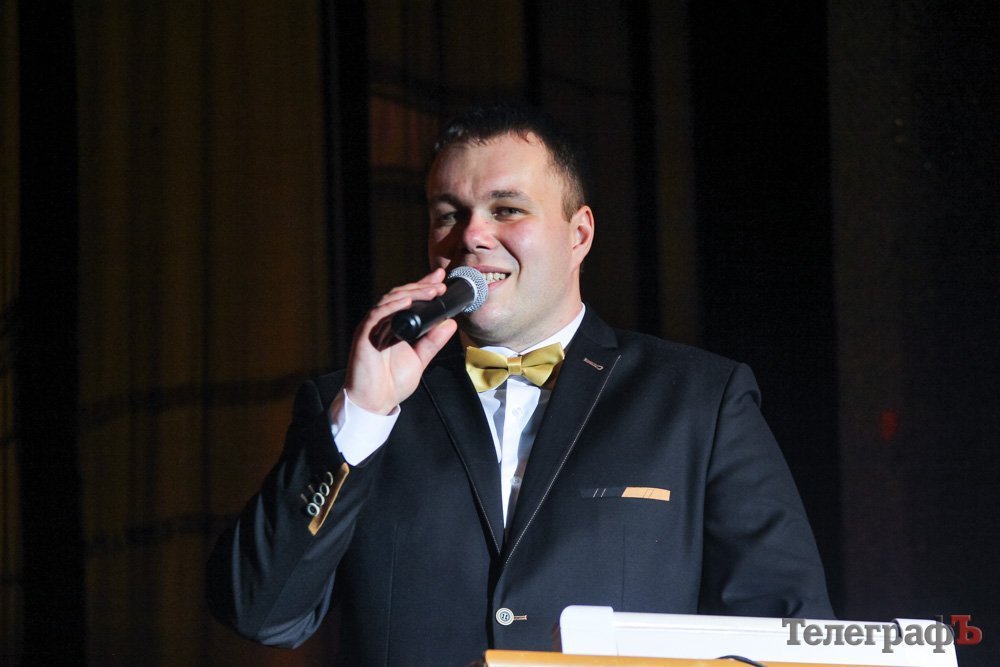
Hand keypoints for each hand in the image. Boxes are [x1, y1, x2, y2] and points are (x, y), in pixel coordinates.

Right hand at [342, 268, 457, 414]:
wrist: (374, 402)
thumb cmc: (391, 383)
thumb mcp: (420, 359)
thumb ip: (433, 342)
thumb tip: (451, 324)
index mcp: (396, 326)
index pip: (410, 300)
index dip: (424, 286)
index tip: (441, 278)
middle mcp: (383, 322)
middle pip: (401, 295)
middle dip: (421, 286)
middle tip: (440, 284)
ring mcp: (373, 327)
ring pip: (390, 300)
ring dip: (411, 293)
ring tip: (431, 291)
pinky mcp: (364, 334)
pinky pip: (377, 314)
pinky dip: (392, 306)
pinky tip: (407, 301)